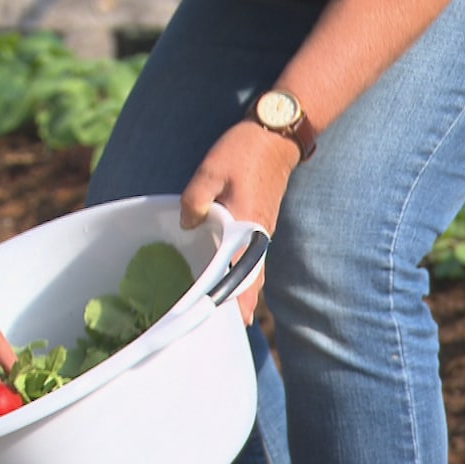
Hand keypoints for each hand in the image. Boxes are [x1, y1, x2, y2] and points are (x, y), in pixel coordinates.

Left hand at [179, 120, 299, 322]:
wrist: (276, 134)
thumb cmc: (242, 151)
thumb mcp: (210, 171)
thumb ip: (196, 200)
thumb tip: (188, 226)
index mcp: (247, 225)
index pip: (242, 271)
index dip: (237, 297)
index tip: (233, 322)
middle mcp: (260, 233)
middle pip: (253, 278)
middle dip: (243, 304)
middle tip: (232, 330)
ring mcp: (264, 228)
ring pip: (256, 269)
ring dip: (245, 291)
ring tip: (232, 314)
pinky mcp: (262, 221)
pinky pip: (255, 256)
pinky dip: (247, 272)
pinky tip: (234, 277)